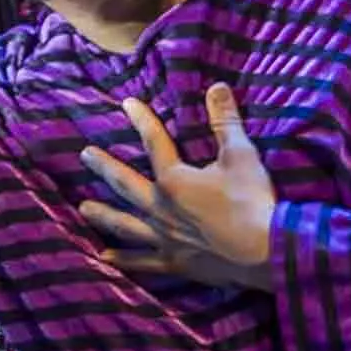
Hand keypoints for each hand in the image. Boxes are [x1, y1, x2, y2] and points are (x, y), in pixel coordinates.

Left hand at [80, 85, 276, 290]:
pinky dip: (124, 260)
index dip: (142, 121)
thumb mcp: (242, 156)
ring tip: (83, 209)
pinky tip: (106, 257)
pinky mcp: (176, 263)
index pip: (154, 143)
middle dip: (105, 167)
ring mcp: (165, 238)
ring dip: (103, 215)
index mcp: (174, 180)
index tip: (127, 104)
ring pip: (125, 224)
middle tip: (85, 155)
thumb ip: (225, 122)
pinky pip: (144, 261)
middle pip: (126, 184)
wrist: (268, 251)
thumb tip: (216, 86)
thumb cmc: (253, 202)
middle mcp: (161, 208)